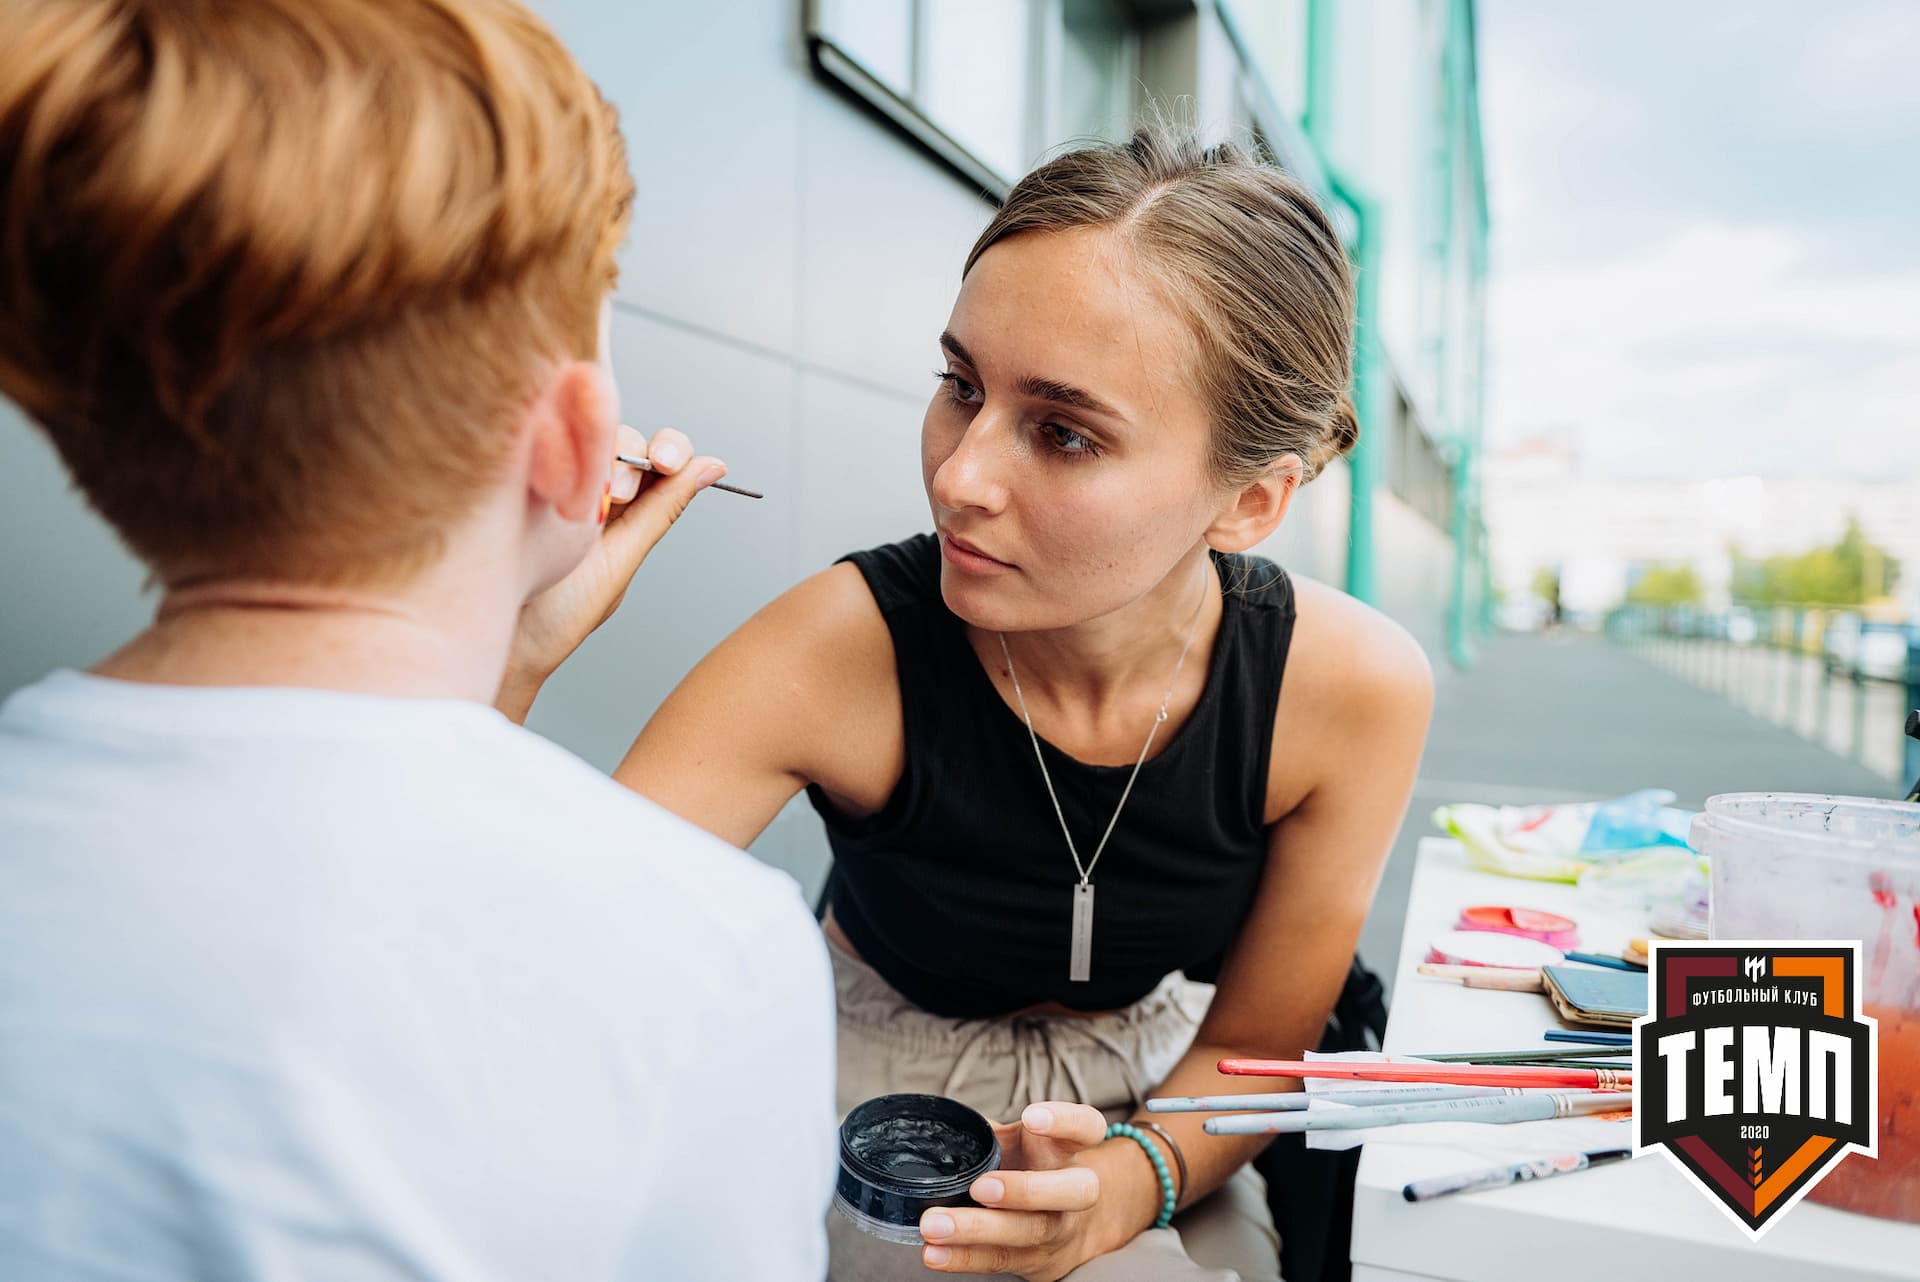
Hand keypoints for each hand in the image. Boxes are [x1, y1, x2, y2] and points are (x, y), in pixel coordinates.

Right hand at [499, 426, 724, 716]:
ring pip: (582, 434)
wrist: (498, 638)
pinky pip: (538, 438)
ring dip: (591, 454)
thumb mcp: (620, 560)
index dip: (670, 450)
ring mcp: (551, 478)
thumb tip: (714, 467)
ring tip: (579, 497)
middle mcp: (592, 491)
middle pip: (624, 440)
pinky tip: (547, 465)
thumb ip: (663, 510)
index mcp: (628, 512)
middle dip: (630, 455)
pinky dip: (550, 439)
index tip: (667, 462)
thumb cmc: (559, 614)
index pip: (661, 461)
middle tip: (619, 492)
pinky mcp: (513, 473)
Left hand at [917, 1102, 1112, 1279]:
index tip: (1031, 1117)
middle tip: (980, 1187)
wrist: (1075, 1225)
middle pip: (1071, 1192)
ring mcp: (1059, 1230)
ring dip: (977, 1230)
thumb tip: (939, 1127)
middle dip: (1025, 1190)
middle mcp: (1075, 1190)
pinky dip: (963, 1258)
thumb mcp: (1023, 1144)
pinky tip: (934, 1253)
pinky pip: (1000, 1261)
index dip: (1065, 1120)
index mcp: (1069, 1150)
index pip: (1086, 1127)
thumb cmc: (1035, 1170)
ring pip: (1028, 1232)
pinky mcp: (1036, 1262)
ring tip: (934, 1224)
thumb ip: (992, 1135)